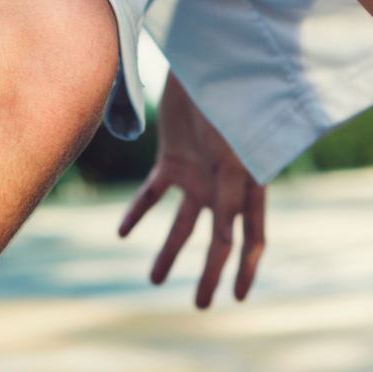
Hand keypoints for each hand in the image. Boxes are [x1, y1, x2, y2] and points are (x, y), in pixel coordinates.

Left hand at [117, 73, 265, 307]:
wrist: (208, 66)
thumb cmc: (230, 109)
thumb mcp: (233, 157)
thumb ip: (230, 197)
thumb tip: (224, 243)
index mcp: (248, 191)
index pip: (250, 241)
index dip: (245, 271)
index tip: (237, 299)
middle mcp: (223, 190)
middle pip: (216, 242)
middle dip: (209, 275)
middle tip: (200, 305)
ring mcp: (198, 176)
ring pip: (182, 225)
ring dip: (169, 252)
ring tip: (154, 278)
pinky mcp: (172, 160)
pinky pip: (152, 194)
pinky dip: (138, 212)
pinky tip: (122, 232)